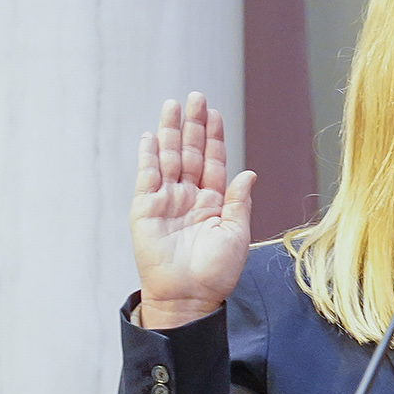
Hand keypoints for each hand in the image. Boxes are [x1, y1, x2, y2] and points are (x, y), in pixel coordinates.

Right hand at [131, 92, 256, 329]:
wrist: (189, 297)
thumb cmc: (215, 272)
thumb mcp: (236, 234)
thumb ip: (239, 202)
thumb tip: (248, 172)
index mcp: (212, 201)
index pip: (213, 160)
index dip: (214, 137)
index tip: (215, 113)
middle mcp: (188, 196)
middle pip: (189, 152)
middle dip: (192, 125)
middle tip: (195, 97)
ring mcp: (166, 201)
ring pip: (168, 158)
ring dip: (170, 132)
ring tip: (172, 105)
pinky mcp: (145, 209)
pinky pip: (147, 177)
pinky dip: (149, 156)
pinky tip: (151, 136)